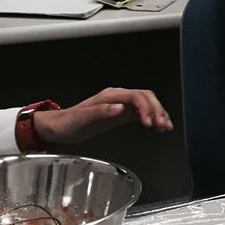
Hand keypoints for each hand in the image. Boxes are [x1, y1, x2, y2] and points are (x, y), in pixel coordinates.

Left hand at [33, 88, 173, 144]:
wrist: (59, 128)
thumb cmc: (68, 123)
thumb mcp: (82, 119)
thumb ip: (102, 111)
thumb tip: (120, 107)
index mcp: (111, 96)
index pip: (136, 97)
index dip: (146, 108)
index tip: (149, 122)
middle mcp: (118, 98)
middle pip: (146, 98)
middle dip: (157, 110)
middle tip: (163, 125)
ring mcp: (120, 105)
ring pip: (147, 105)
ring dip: (158, 114)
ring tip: (166, 126)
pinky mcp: (121, 114)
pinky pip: (141, 113)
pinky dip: (152, 119)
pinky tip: (157, 127)